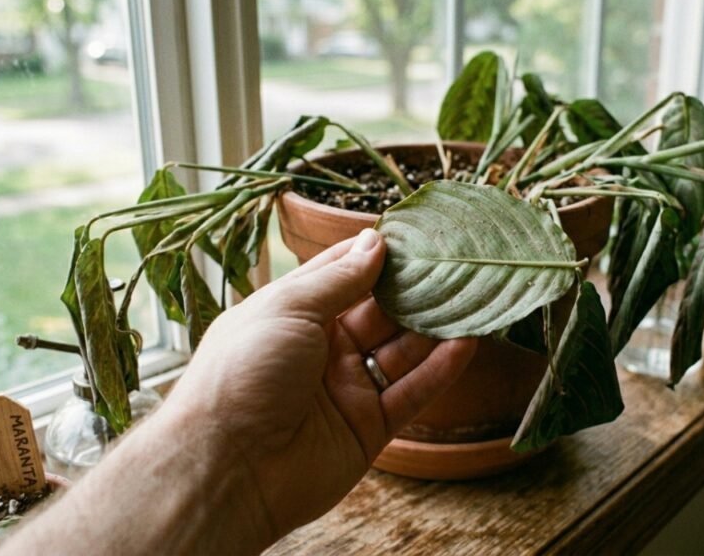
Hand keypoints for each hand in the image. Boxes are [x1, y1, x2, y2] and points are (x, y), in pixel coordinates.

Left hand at [165, 228, 476, 546]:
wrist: (228, 467)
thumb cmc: (242, 374)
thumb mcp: (288, 308)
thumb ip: (339, 279)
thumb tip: (374, 241)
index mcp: (291, 314)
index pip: (341, 275)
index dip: (375, 256)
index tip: (415, 235)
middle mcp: (320, 349)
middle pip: (379, 312)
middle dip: (414, 289)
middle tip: (456, 263)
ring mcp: (346, 388)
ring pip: (402, 351)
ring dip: (436, 327)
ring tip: (474, 297)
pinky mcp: (368, 427)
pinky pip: (411, 393)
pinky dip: (440, 370)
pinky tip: (467, 343)